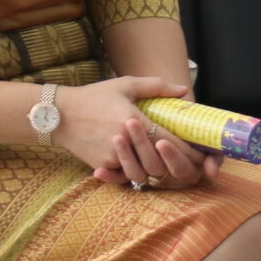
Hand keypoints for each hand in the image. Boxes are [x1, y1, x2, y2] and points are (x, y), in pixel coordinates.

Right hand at [50, 76, 218, 190]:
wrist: (58, 114)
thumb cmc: (94, 96)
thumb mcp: (125, 84)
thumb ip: (155, 87)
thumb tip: (182, 90)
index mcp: (134, 120)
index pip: (169, 140)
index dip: (188, 149)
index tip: (202, 153)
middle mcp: (125, 142)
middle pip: (159, 162)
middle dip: (177, 164)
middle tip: (192, 165)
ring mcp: (113, 157)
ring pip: (143, 172)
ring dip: (156, 170)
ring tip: (170, 167)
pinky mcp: (102, 166)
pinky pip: (124, 175)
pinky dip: (135, 172)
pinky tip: (145, 168)